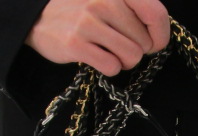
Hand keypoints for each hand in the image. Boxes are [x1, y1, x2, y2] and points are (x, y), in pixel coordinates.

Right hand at [25, 0, 169, 75]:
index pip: (156, 14)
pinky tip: (97, 57)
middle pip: (144, 42)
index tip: (154, 44)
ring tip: (110, 52)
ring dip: (124, 61)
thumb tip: (158, 35)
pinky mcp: (76, 44)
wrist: (37, 15)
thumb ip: (133, 10)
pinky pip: (112, 66)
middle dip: (136, 50)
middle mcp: (104, 1)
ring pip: (131, 56)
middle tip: (119, 46)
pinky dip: (109, 68)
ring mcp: (89, 22)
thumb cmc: (80, 10)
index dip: (160, 35)